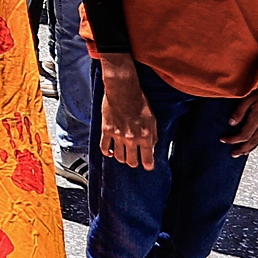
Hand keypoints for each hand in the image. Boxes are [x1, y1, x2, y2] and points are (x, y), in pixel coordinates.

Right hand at [97, 51, 156, 171]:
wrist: (123, 90)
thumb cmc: (139, 102)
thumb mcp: (152, 119)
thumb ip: (152, 136)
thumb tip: (151, 147)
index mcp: (145, 136)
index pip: (147, 159)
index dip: (148, 165)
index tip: (148, 166)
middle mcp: (131, 139)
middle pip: (131, 161)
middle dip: (134, 162)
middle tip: (134, 160)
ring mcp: (118, 136)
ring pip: (118, 157)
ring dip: (121, 158)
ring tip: (123, 154)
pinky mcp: (106, 131)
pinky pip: (104, 148)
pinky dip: (107, 152)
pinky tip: (109, 151)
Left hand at [227, 72, 257, 156]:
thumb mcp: (249, 95)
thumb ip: (240, 110)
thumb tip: (231, 123)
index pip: (244, 134)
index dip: (232, 139)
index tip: (223, 140)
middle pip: (253, 140)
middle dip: (242, 149)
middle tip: (233, 154)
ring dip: (251, 146)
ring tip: (244, 152)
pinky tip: (256, 139)